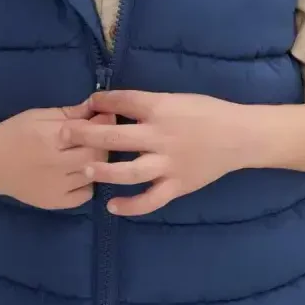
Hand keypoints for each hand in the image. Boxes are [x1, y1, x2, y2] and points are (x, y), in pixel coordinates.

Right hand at [0, 99, 113, 209]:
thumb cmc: (12, 134)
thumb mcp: (38, 116)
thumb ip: (69, 113)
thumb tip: (99, 106)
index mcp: (49, 138)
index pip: (89, 132)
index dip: (103, 124)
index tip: (106, 117)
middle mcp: (55, 164)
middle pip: (96, 154)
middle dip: (102, 143)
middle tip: (98, 137)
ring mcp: (56, 186)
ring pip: (94, 174)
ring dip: (97, 163)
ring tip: (87, 154)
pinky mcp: (55, 202)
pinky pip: (85, 194)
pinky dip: (88, 183)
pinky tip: (79, 174)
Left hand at [60, 91, 249, 215]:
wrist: (241, 136)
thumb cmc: (208, 112)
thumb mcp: (177, 99)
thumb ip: (148, 104)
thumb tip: (116, 105)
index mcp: (160, 109)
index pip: (122, 102)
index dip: (101, 101)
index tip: (86, 104)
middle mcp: (160, 136)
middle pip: (114, 136)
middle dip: (85, 135)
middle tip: (63, 135)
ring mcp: (168, 164)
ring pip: (128, 172)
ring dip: (103, 172)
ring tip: (85, 171)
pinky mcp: (177, 185)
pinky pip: (150, 200)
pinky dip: (130, 206)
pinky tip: (112, 206)